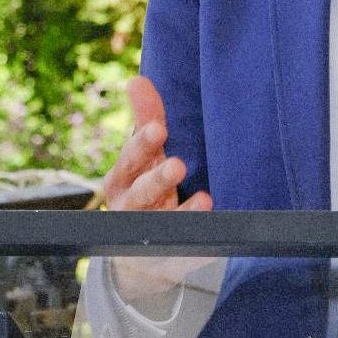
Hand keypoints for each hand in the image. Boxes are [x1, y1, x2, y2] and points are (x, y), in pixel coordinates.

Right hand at [99, 76, 211, 307]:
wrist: (139, 254)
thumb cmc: (144, 189)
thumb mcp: (144, 157)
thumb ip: (145, 119)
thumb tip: (138, 80)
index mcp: (122, 179)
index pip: (130, 159)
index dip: (142, 145)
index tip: (158, 128)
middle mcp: (129, 208)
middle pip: (140, 192)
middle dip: (157, 179)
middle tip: (178, 165)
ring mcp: (146, 236)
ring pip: (159, 224)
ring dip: (181, 212)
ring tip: (204, 199)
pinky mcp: (167, 257)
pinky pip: (182, 252)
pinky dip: (198, 243)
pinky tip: (214, 230)